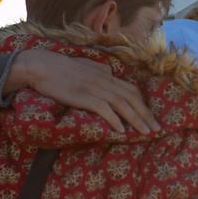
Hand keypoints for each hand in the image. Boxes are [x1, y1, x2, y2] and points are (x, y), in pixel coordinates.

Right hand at [3, 51, 161, 133]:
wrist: (40, 65)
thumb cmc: (61, 68)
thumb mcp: (85, 66)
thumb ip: (99, 71)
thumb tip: (110, 74)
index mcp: (105, 74)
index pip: (131, 90)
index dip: (144, 105)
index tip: (152, 118)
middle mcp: (103, 80)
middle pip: (131, 98)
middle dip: (146, 115)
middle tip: (157, 130)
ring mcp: (93, 87)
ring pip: (121, 104)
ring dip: (136, 120)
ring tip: (145, 133)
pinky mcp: (81, 95)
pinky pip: (103, 108)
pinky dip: (114, 119)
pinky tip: (121, 130)